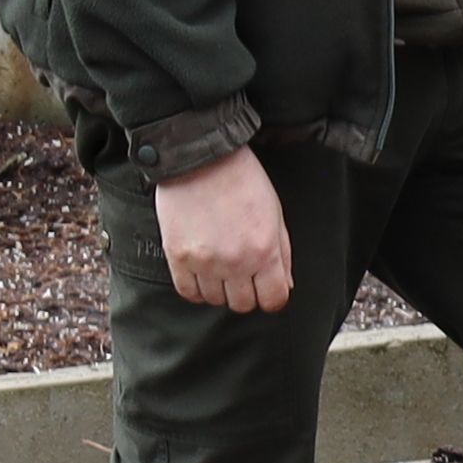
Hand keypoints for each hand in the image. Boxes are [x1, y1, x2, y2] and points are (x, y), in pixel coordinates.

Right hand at [153, 146, 295, 313]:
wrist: (201, 158)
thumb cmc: (243, 181)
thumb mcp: (275, 214)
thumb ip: (282, 254)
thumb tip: (284, 285)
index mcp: (264, 250)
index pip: (273, 299)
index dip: (272, 297)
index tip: (267, 289)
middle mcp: (235, 262)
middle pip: (242, 304)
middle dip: (247, 294)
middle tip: (243, 277)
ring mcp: (204, 262)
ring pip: (215, 300)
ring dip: (221, 290)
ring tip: (221, 268)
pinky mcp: (177, 257)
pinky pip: (188, 292)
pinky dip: (197, 289)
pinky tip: (202, 273)